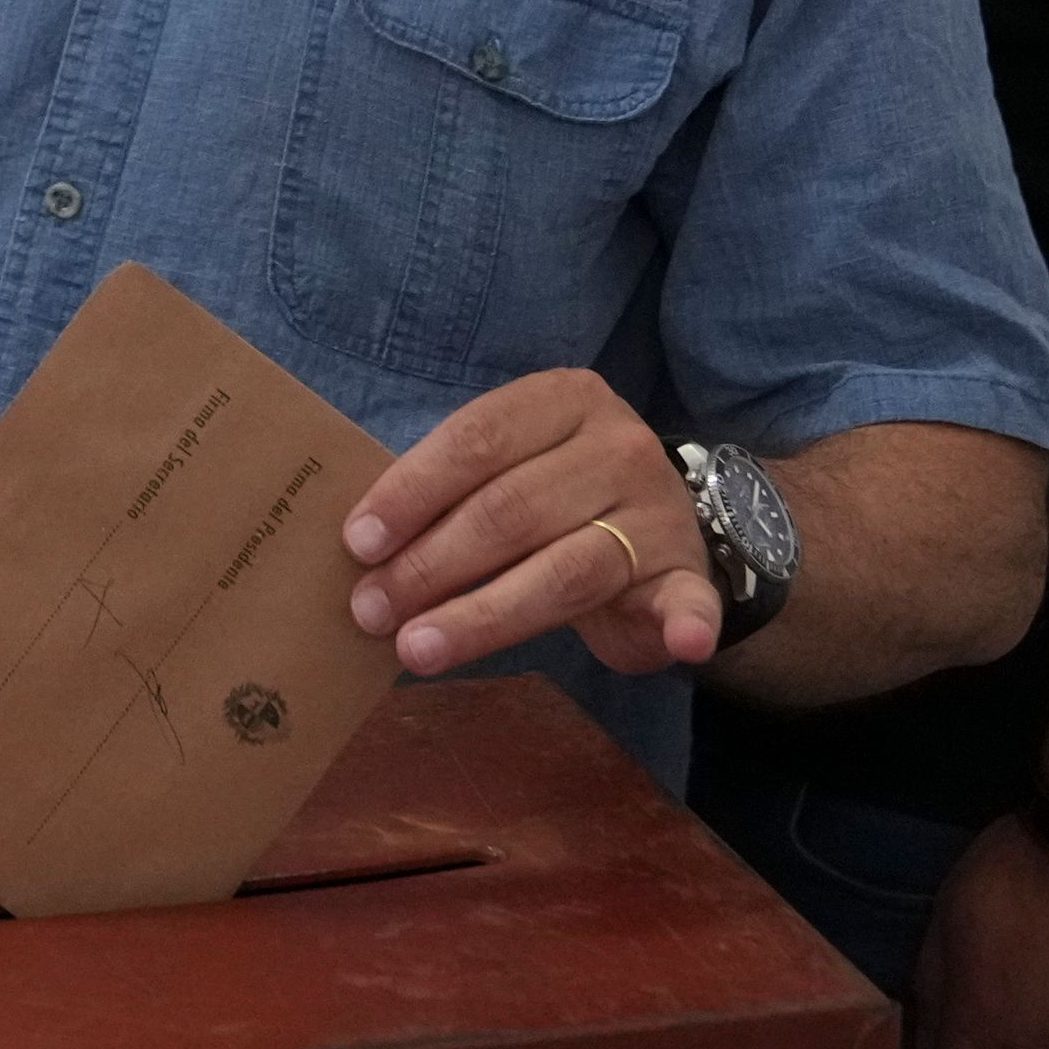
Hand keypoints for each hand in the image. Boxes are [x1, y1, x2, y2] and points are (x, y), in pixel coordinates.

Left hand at [340, 368, 721, 676]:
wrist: (662, 521)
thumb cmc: (556, 492)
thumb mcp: (508, 467)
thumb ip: (452, 491)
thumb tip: (360, 544)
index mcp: (562, 399)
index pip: (476, 439)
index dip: (412, 491)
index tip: (358, 542)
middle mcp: (618, 445)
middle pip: (510, 510)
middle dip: (429, 566)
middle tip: (370, 612)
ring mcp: (659, 511)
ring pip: (565, 569)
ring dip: (484, 615)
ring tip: (417, 649)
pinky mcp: (689, 574)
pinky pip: (690, 601)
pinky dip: (687, 624)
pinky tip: (680, 647)